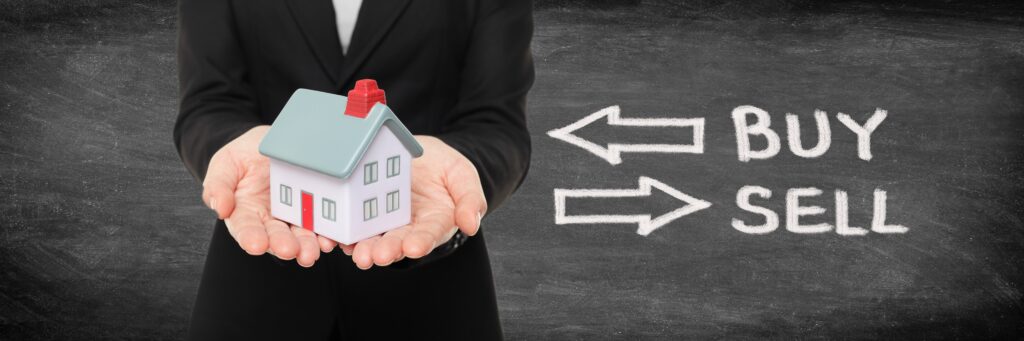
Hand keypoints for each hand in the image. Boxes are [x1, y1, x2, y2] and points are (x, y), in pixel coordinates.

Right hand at [202, 125, 337, 266]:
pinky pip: (320, 223)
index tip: (256, 245)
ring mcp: (292, 215)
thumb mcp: (223, 165)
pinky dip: (326, 233)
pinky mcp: (312, 208)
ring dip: (306, 245)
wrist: (268, 142)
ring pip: (299, 234)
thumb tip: (221, 208)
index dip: (250, 237)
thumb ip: (218, 186)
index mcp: (244, 212)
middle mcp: (269, 219)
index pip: (245, 228)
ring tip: (311, 252)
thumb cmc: (242, 156)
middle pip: (276, 236)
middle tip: (289, 250)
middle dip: (283, 245)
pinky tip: (330, 239)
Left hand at [343, 136, 487, 269]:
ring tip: (356, 253)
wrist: (420, 154)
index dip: (422, 241)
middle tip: (377, 256)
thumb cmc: (445, 167)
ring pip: (373, 238)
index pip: (430, 233)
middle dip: (387, 250)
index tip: (414, 247)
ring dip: (364, 248)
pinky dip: (343, 233)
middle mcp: (408, 226)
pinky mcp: (365, 211)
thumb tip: (471, 224)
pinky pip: (352, 224)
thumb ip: (471, 200)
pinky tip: (334, 237)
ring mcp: (385, 220)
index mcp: (435, 221)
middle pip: (398, 241)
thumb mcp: (464, 176)